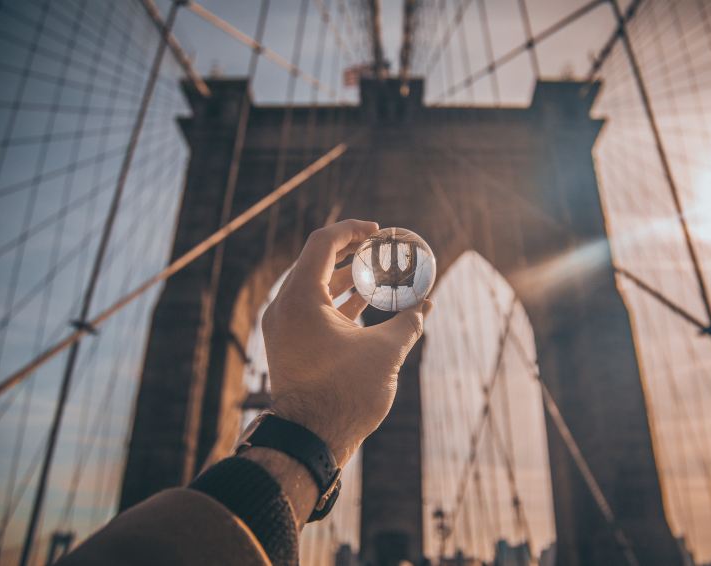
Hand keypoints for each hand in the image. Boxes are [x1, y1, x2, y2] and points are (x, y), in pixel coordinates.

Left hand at [261, 219, 432, 466]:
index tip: (379, 231)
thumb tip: (427, 304)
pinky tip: (365, 305)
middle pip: (316, 262)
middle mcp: (284, 307)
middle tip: (380, 249)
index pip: (323, 243)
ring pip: (314, 287)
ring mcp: (283, 327)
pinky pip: (311, 310)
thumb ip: (408, 322)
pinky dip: (336, 302)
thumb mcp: (385, 352)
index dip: (353, 230)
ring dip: (345, 278)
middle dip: (351, 253)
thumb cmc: (345, 394)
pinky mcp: (289, 344)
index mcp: (301, 297)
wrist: (311, 440)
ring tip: (377, 275)